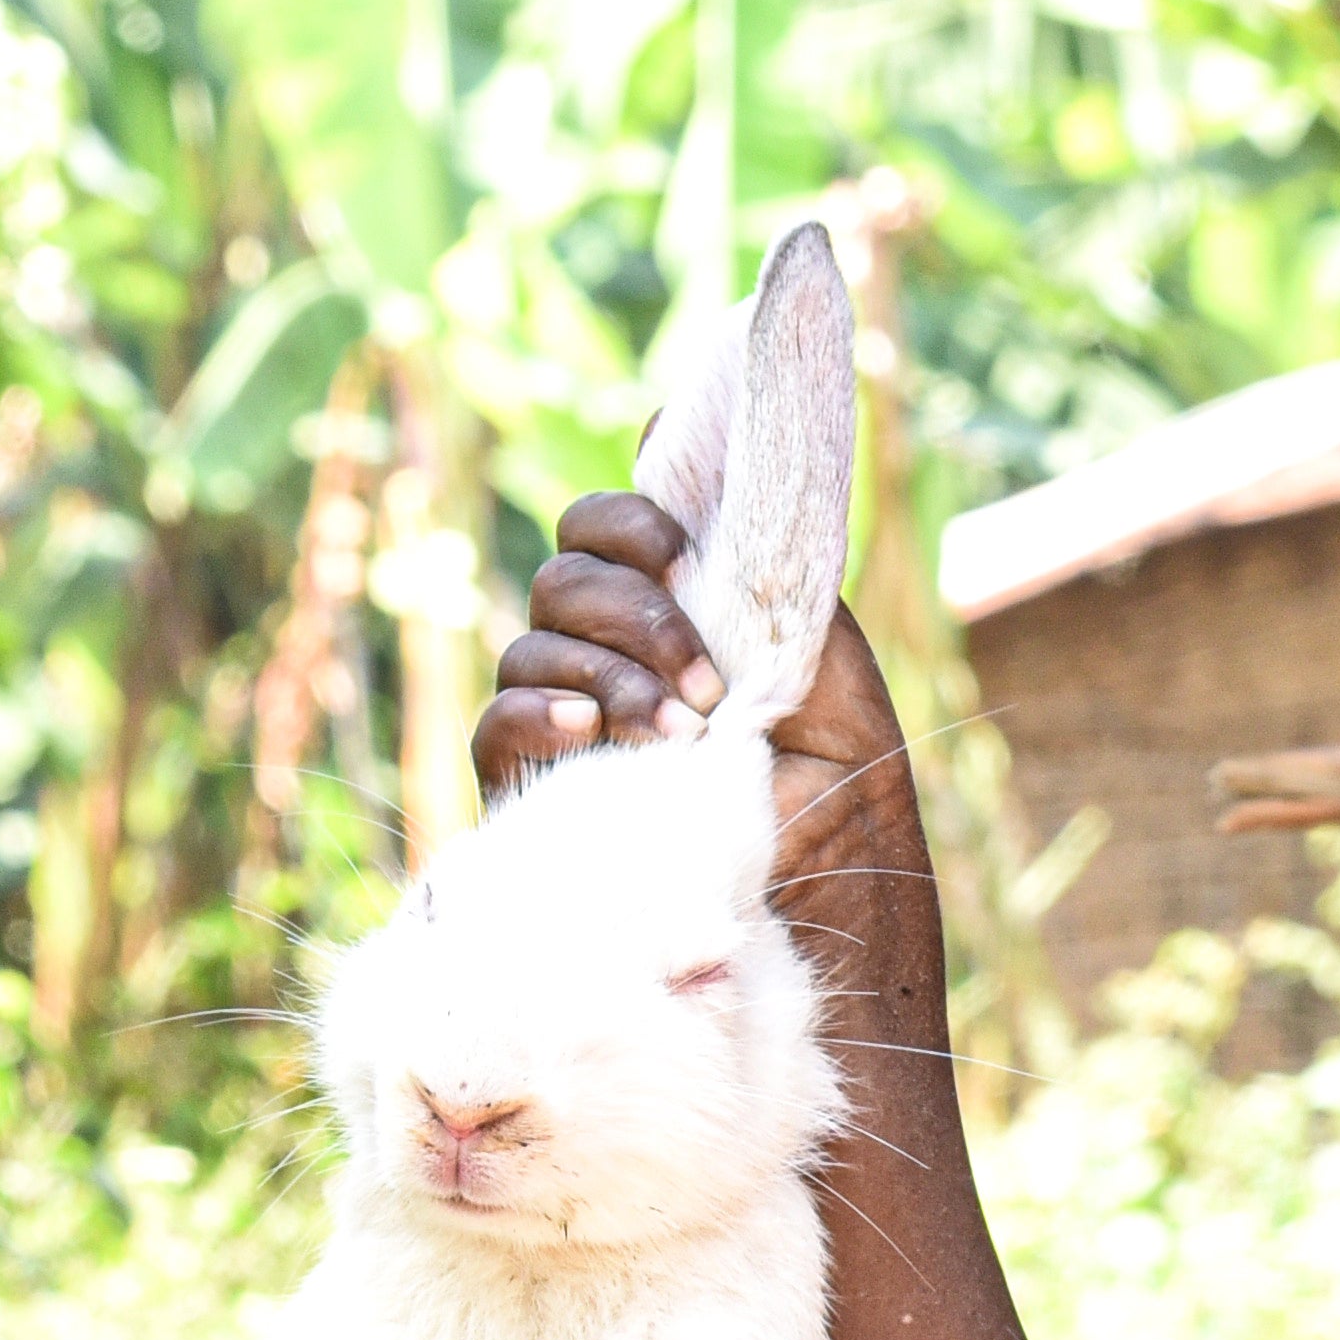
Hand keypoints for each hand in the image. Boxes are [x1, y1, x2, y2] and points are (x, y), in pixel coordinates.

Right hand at [474, 493, 922, 930]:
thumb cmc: (840, 794)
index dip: (629, 524)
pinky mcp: (535, 794)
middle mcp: (608, 664)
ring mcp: (566, 727)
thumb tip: (671, 430)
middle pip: (562, 580)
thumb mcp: (824, 662)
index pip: (604, 532)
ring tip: (678, 735)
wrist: (827, 909)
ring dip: (610, 676)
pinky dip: (538, 715)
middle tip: (703, 683)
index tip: (680, 557)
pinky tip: (593, 734)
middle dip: (632, 614)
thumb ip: (760, 563)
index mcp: (669, 620)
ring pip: (531, 647)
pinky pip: (498, 725)